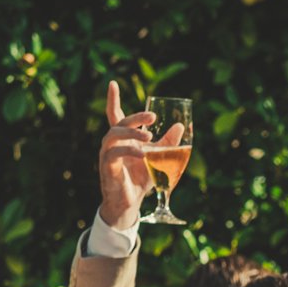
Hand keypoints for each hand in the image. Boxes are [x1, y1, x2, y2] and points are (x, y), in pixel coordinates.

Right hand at [97, 81, 176, 229]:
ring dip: (132, 132)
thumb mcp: (158, 159)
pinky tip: (143, 154)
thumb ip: (167, 143)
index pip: (114, 115)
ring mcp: (107, 154)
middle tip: (153, 117)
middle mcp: (112, 143)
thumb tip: (180, 126)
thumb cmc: (141, 179)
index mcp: (123, 139)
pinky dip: (129, 151)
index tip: (112, 83)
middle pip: (119, 122)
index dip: (112, 99)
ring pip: (113, 135)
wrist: (129, 204)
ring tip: (150, 136)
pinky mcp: (107, 167)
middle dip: (136, 117)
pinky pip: (114, 154)